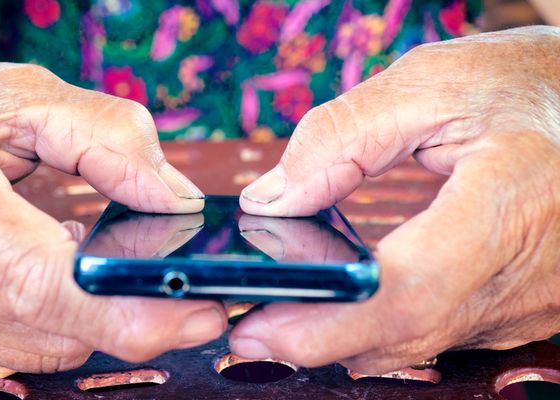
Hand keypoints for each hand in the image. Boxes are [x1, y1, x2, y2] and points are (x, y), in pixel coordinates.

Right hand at [0, 61, 224, 385]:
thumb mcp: (19, 95)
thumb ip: (108, 136)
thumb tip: (175, 202)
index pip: (33, 277)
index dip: (122, 307)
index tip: (199, 312)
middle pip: (54, 325)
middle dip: (127, 309)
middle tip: (167, 278)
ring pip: (46, 348)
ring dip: (88, 311)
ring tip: (80, 255)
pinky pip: (20, 354)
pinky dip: (52, 321)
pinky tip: (42, 277)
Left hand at [232, 26, 559, 372]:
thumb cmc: (524, 88)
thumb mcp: (433, 85)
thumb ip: (343, 137)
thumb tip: (273, 198)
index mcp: (508, 206)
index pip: (406, 291)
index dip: (324, 321)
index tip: (255, 326)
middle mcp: (527, 273)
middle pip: (404, 333)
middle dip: (314, 341)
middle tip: (248, 330)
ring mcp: (528, 300)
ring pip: (419, 343)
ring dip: (343, 340)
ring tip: (281, 321)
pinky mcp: (521, 306)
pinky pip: (441, 332)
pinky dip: (383, 329)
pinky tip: (346, 313)